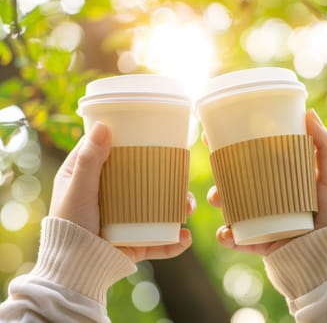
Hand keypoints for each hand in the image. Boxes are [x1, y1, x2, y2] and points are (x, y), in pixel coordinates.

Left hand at [49, 121, 194, 261]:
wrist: (74, 270)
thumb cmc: (69, 226)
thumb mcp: (79, 189)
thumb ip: (91, 160)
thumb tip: (103, 125)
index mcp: (90, 180)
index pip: (111, 152)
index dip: (129, 140)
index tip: (148, 131)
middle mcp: (111, 198)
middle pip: (144, 180)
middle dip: (169, 178)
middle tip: (182, 175)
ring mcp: (125, 221)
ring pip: (158, 208)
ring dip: (178, 208)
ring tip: (188, 208)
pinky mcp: (135, 243)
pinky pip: (159, 241)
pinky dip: (174, 242)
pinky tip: (185, 238)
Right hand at [206, 109, 326, 254]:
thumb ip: (324, 145)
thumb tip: (309, 111)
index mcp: (288, 181)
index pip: (258, 159)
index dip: (237, 147)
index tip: (217, 136)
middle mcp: (275, 200)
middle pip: (241, 183)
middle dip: (222, 175)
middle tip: (215, 169)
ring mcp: (266, 223)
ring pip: (234, 209)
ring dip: (221, 202)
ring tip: (217, 199)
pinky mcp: (263, 244)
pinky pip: (239, 240)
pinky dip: (228, 237)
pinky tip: (226, 233)